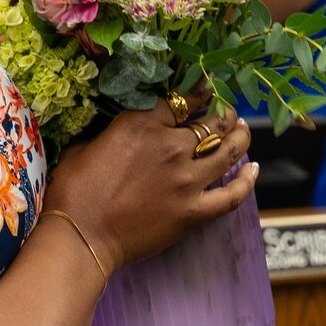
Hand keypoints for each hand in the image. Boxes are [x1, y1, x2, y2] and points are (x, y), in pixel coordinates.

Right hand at [45, 103, 256, 270]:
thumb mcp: (83, 148)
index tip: (208, 88)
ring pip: (230, 151)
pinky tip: (253, 170)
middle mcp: (171, 147)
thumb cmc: (72, 192)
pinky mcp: (194, 212)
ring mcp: (187, 181)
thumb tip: (120, 135)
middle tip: (227, 111)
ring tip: (243, 130)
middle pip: (212, 122)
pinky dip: (247, 181)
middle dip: (224, 112)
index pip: (182, 99)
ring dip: (241, 136)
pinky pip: (232, 194)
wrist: (80, 238)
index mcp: (141, 126)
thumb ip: (110, 135)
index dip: (200, 91)